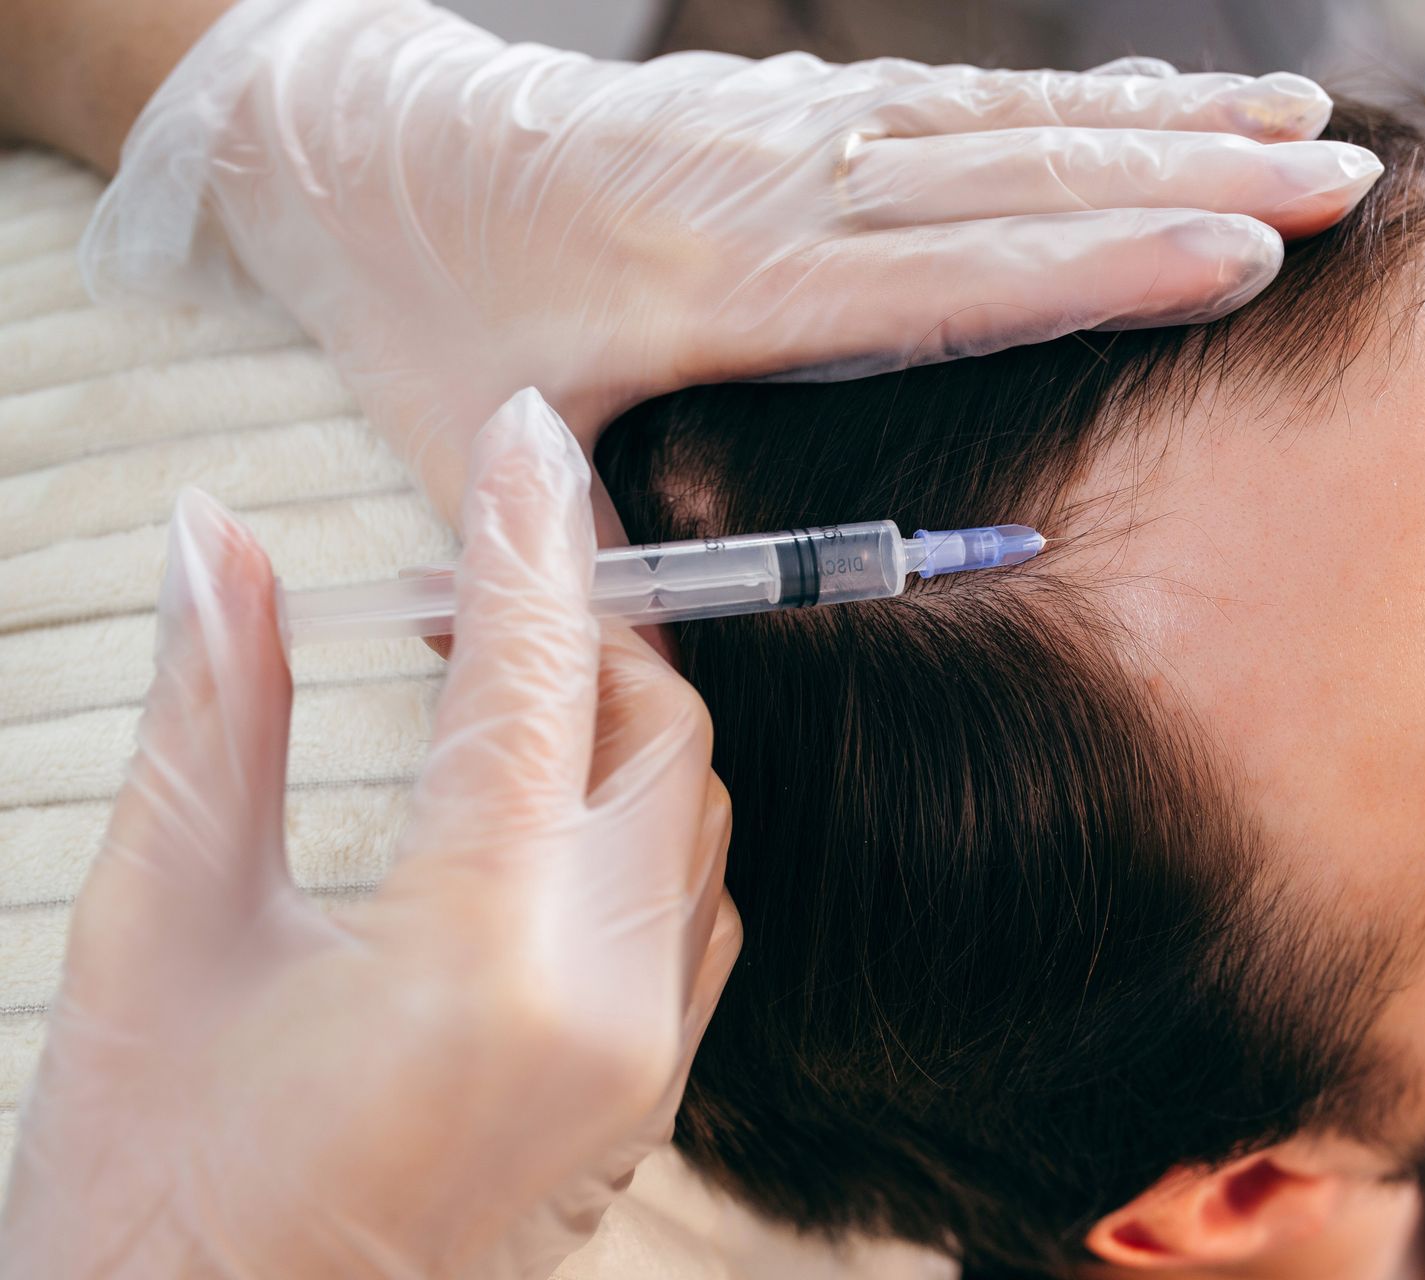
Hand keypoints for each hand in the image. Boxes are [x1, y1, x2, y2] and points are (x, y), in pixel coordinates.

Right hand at [0, 389, 738, 1278]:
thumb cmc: (152, 1196)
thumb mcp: (164, 938)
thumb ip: (222, 718)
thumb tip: (228, 540)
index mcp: (483, 950)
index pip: (535, 672)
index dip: (525, 534)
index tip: (522, 438)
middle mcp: (609, 1002)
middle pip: (664, 733)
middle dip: (590, 630)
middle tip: (469, 593)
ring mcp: (649, 1063)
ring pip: (696, 818)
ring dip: (615, 724)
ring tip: (484, 690)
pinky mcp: (647, 1102)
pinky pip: (694, 910)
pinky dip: (635, 822)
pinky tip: (527, 810)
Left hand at [78, 0, 1380, 522]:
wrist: (352, 131)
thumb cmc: (418, 299)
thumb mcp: (484, 439)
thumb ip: (589, 552)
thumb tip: (664, 682)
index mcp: (719, 274)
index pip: (947, 272)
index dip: (1101, 266)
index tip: (1243, 257)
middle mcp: (774, 179)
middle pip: (1014, 176)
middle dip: (1194, 176)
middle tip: (1341, 180)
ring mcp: (787, 124)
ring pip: (1006, 119)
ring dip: (1165, 120)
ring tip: (1302, 122)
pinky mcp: (787, 101)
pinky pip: (953, 97)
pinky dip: (1075, 104)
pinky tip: (1165, 104)